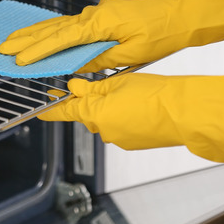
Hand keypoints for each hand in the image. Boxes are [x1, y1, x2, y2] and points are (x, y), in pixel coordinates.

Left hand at [41, 73, 223, 174]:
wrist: (183, 113)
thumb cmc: (156, 94)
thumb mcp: (119, 81)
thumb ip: (93, 85)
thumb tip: (75, 86)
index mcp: (95, 112)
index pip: (64, 111)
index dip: (51, 108)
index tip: (40, 108)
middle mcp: (103, 130)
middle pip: (87, 113)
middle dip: (93, 100)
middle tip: (107, 83)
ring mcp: (119, 139)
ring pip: (106, 120)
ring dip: (111, 108)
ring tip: (132, 93)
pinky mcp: (133, 143)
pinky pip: (121, 127)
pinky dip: (125, 117)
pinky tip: (140, 106)